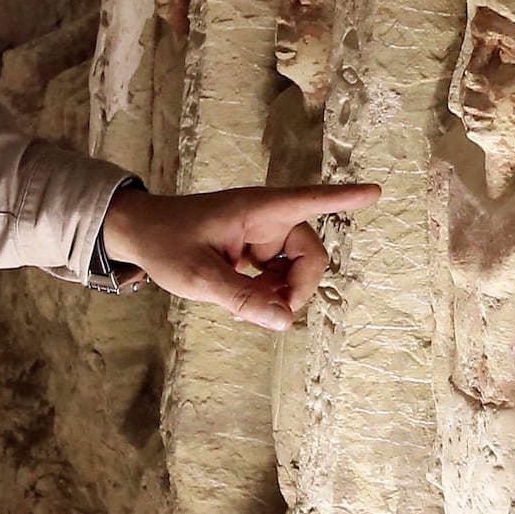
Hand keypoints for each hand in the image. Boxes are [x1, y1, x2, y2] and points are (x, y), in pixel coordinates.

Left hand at [101, 180, 380, 330]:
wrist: (138, 234)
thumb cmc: (165, 242)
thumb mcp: (198, 277)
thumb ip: (242, 299)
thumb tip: (286, 322)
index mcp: (258, 210)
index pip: (311, 200)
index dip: (345, 198)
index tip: (376, 191)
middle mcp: (267, 219)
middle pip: (310, 254)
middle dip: (299, 287)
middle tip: (276, 314)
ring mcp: (262, 235)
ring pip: (296, 270)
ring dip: (281, 293)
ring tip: (249, 309)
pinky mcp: (254, 250)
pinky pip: (278, 276)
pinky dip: (268, 293)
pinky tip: (245, 304)